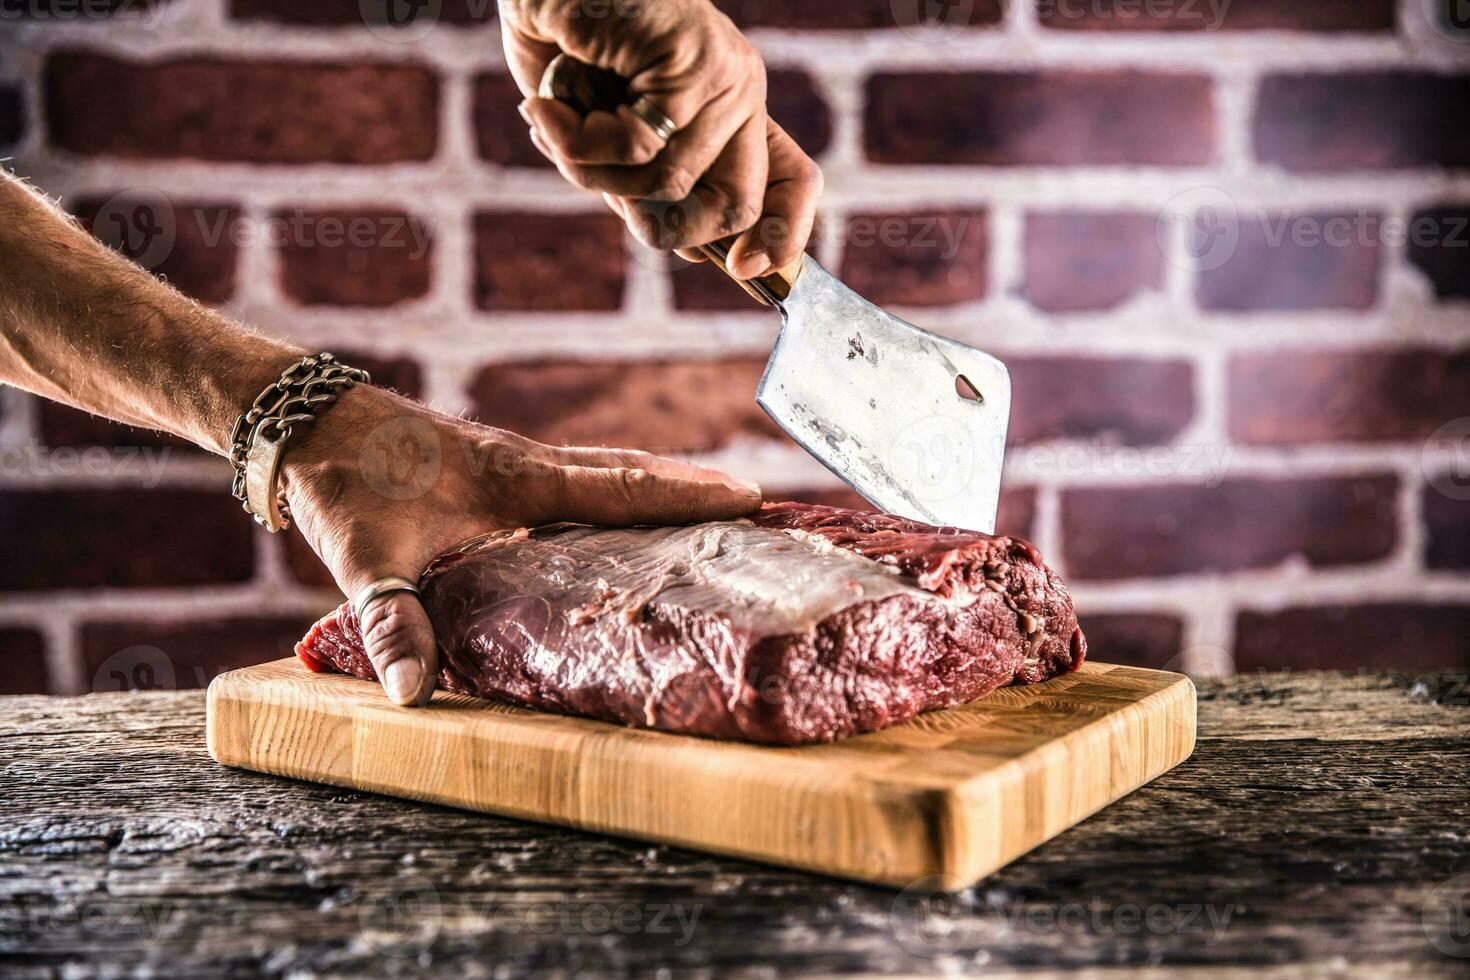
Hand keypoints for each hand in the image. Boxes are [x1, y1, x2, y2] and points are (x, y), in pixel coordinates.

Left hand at [281, 385, 762, 706]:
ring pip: (608, 473)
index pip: (622, 486)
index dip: (687, 493)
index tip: (752, 497)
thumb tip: (414, 696)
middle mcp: (530, 464)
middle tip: (759, 508)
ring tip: (713, 513)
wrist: (307, 423)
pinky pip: (580, 480)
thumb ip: (393, 623)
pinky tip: (620, 525)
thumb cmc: (344, 483)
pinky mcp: (498, 471)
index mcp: (519, 479)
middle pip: (633, 473)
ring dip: (662, 489)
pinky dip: (620, 494)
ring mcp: (516, 463)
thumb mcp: (366, 557)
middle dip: (696, 490)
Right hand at [500, 0, 821, 278]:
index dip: (783, 234)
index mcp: (732, 108)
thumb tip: (676, 241)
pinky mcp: (689, 61)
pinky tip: (546, 104)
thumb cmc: (561, 37)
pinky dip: (576, 139)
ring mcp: (722, 75)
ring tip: (551, 120)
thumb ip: (642, 176)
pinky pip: (635, 149)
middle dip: (658, 224)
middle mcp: (741, 91)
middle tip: (593, 179)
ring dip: (590, 169)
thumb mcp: (607, 124)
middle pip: (735, 206)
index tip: (744, 270)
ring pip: (668, 184)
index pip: (796, 180)